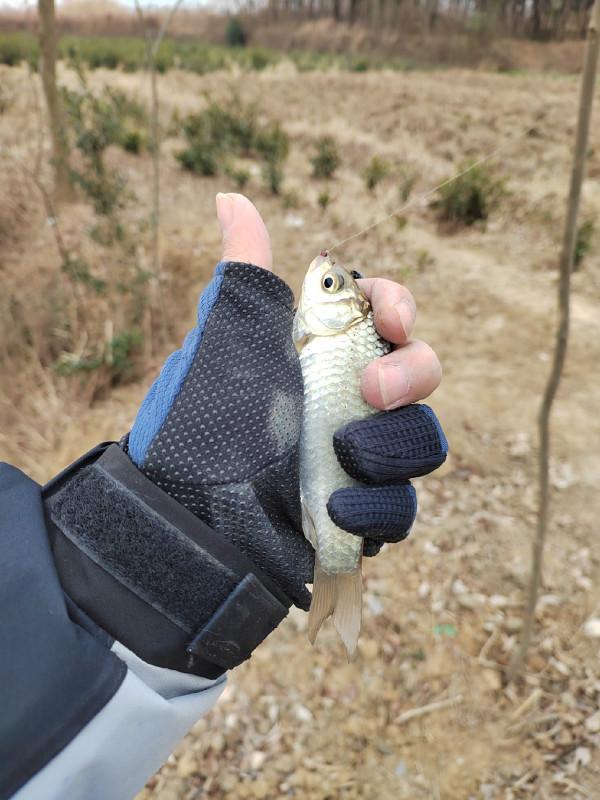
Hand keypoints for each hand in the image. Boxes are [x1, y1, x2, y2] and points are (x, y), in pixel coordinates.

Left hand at [127, 193, 445, 609]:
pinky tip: (337, 508)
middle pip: (422, 372)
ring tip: (344, 456)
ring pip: (423, 441)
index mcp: (320, 351)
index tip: (391, 320)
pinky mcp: (361, 510)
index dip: (398, 308)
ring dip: (394, 447)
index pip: (384, 313)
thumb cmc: (205, 423)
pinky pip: (402, 505)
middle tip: (370, 392)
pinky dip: (379, 506)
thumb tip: (230, 197)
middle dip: (412, 375)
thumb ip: (245, 275)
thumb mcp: (227, 343)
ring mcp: (359, 456)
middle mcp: (346, 399)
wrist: (189, 518)